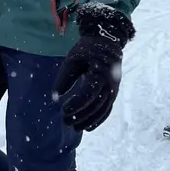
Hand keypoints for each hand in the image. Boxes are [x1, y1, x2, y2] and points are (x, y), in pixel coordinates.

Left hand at [54, 4, 135, 131]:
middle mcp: (110, 83)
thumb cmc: (87, 50)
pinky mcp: (114, 92)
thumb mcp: (73, 59)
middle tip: (65, 121)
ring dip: (89, 121)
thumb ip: (64, 78)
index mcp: (100, 72)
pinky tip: (88, 127)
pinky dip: (99, 119)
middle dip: (81, 116)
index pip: (89, 94)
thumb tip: (55, 97)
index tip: (63, 109)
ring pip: (103, 110)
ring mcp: (114, 89)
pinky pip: (108, 109)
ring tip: (75, 128)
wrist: (107, 42)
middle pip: (96, 105)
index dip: (77, 104)